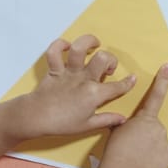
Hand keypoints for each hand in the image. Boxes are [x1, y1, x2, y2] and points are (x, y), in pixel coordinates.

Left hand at [20, 34, 136, 138]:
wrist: (36, 117)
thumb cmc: (62, 124)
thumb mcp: (88, 125)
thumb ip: (107, 120)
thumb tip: (122, 119)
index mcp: (94, 94)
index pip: (118, 87)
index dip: (128, 83)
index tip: (132, 79)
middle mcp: (84, 79)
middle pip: (103, 59)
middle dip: (110, 60)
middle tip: (106, 68)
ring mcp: (69, 72)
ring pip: (80, 48)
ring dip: (89, 42)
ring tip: (94, 44)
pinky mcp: (54, 69)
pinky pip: (54, 51)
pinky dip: (60, 45)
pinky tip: (68, 47)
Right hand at [100, 64, 167, 167]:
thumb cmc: (116, 150)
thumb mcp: (117, 130)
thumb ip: (128, 124)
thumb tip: (128, 125)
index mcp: (145, 119)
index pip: (156, 96)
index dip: (163, 80)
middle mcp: (158, 128)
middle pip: (154, 129)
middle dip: (146, 136)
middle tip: (133, 146)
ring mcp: (165, 144)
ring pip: (158, 144)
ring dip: (149, 149)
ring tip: (136, 157)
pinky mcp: (167, 158)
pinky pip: (160, 158)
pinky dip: (153, 161)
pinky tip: (143, 164)